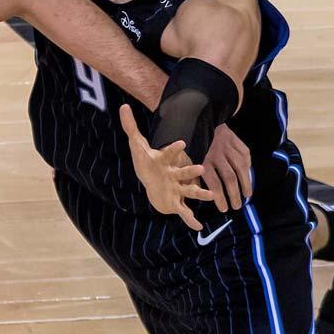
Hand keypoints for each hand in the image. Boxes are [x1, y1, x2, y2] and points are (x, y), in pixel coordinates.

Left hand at [119, 104, 214, 230]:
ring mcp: (177, 189)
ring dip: (199, 194)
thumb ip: (131, 126)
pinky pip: (184, 212)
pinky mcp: (176, 202)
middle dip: (191, 171)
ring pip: (190, 191)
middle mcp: (175, 175)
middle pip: (184, 172)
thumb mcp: (137, 144)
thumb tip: (123, 106)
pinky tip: (198, 227)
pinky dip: (190, 220)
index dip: (175, 149)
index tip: (182, 143)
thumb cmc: (147, 161)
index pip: (170, 153)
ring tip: (210, 196)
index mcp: (166, 161)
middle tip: (200, 169)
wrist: (152, 180)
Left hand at [200, 123, 251, 211]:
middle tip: (236, 206)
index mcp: (206, 162)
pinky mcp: (243, 150)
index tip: (224, 209)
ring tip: (246, 197)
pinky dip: (249, 177)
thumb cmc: (211, 154)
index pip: (214, 182)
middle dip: (233, 194)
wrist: (224, 132)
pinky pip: (248, 165)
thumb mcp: (202, 164)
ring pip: (241, 172)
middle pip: (229, 178)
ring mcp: (232, 152)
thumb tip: (200, 197)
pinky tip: (248, 185)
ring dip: (244, 186)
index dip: (219, 197)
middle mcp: (219, 156)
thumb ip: (200, 179)